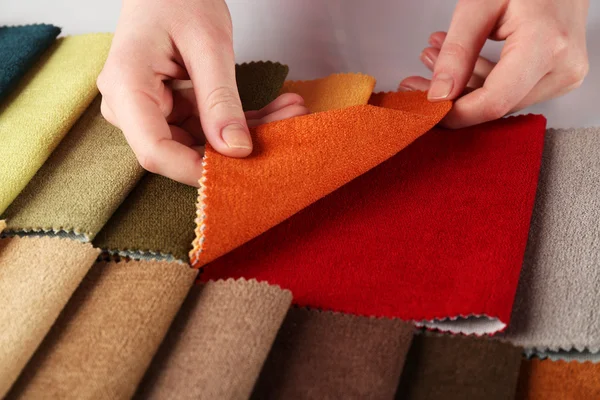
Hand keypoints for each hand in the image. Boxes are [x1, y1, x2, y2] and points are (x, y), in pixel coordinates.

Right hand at [97, 0, 307, 186]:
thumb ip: (220, 99)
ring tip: (290, 111)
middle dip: (235, 148)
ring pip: (200, 141)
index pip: (155, 151)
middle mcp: (130, 105)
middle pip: (181, 149)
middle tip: (288, 127)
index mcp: (127, 86)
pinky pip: (204, 126)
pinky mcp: (168, 108)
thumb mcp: (208, 44)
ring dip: (247, 131)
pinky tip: (276, 108)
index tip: (242, 171)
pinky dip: (239, 119)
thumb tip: (236, 149)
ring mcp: (148, 108)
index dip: (197, 171)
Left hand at [399, 0, 588, 127]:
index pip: (493, 102)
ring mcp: (563, 76)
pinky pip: (511, 91)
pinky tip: (458, 63)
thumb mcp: (481, 5)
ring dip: (462, 85)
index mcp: (546, 47)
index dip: (454, 113)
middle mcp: (562, 69)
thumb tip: (439, 94)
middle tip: (416, 82)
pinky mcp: (558, 77)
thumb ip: (458, 50)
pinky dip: (481, 79)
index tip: (423, 109)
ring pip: (500, 101)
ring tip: (431, 58)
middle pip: (494, 104)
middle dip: (451, 96)